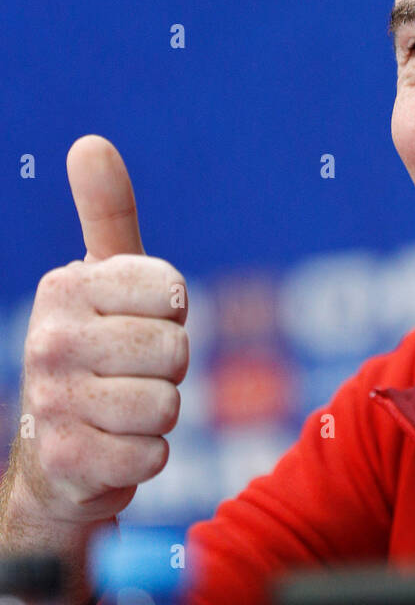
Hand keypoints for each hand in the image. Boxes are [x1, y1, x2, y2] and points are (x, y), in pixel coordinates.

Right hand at [12, 136, 188, 526]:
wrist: (54, 458)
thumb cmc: (95, 351)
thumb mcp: (102, 279)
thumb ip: (106, 213)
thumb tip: (90, 143)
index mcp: (65, 287)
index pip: (173, 292)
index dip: (172, 313)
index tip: (139, 322)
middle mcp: (49, 340)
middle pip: (176, 350)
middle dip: (168, 368)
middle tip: (130, 374)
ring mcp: (53, 403)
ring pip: (168, 404)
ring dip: (158, 414)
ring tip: (121, 411)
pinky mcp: (67, 461)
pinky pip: (154, 454)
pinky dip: (146, 456)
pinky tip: (114, 448)